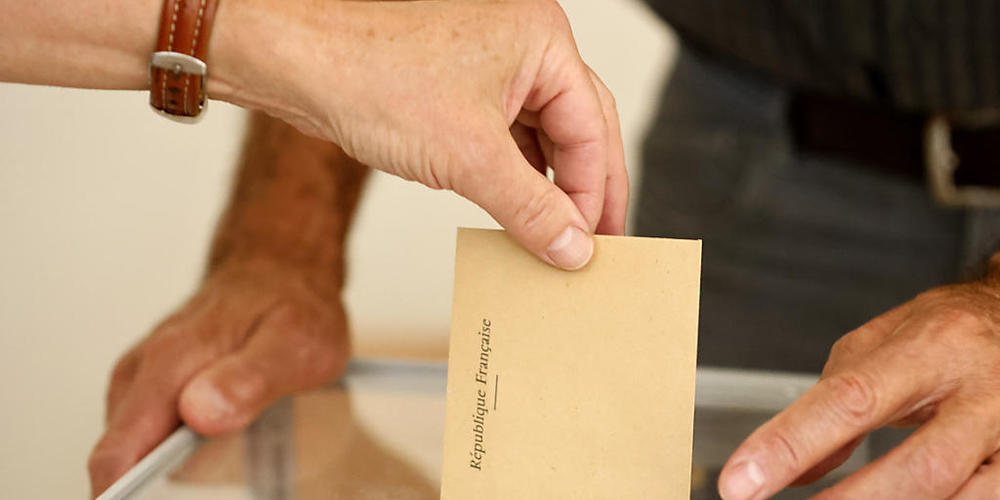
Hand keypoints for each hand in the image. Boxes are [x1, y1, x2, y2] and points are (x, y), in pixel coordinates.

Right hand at [87, 258, 348, 496]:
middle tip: (211, 475)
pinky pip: (147, 432)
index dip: (126, 496)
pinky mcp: (155, 384)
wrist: (280, 269)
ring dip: (161, 470)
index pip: (120, 450)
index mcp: (172, 362)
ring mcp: (145, 376)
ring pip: (133, 446)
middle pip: (119, 456)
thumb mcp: (295, 343)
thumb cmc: (291, 304)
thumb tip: (199, 413)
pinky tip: (210, 449)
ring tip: (225, 457)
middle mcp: (145, 368)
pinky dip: (169, 452)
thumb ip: (250, 380)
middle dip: (148, 487)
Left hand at [211, 0, 627, 269]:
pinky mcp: (459, 88)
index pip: (592, 127)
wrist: (296, 64)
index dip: (596, 192)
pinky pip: (504, 137)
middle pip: (576, 128)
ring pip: (539, 136)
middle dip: (584, 189)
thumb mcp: (469, 157)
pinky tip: (517, 214)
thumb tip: (573, 247)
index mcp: (540, 40)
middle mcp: (521, 45)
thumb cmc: (370, 76)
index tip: (595, 242)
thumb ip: (532, 208)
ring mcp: (489, 65)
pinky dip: (513, 176)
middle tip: (594, 243)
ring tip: (555, 239)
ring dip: (547, 187)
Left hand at [718, 255, 999, 498]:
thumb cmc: (947, 334)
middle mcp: (982, 391)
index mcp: (930, 348)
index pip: (849, 398)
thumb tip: (788, 467)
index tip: (741, 480)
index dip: (790, 444)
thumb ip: (833, 402)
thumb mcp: (881, 347)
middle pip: (919, 466)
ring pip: (959, 496)